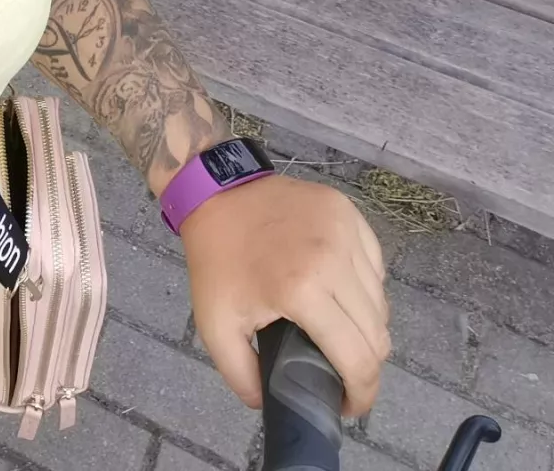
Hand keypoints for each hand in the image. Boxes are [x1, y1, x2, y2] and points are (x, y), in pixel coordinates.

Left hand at [178, 172, 390, 417]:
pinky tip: (339, 293)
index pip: (358, 359)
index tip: (345, 404)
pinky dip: (365, 289)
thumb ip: (242, 376)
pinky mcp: (347, 211)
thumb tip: (271, 404)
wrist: (214, 190)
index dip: (361, 395)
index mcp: (302, 290)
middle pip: (377, 335)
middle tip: (341, 372)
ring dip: (366, 327)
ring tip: (338, 331)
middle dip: (365, 367)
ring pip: (380, 303)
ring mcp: (344, 230)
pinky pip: (375, 267)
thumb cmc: (216, 259)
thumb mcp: (214, 326)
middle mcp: (333, 258)